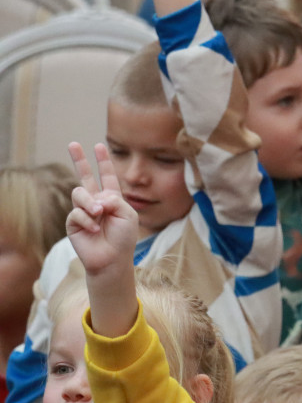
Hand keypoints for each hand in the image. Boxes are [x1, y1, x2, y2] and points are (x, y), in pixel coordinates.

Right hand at [66, 142, 138, 276]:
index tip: (99, 145)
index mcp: (112, 198)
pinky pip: (76, 212)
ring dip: (90, 203)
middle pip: (85, 176)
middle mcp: (96, 201)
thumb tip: (97, 197)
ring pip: (79, 193)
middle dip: (79, 159)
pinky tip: (94, 230)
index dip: (103, 161)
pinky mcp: (73, 222)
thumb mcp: (128, 215)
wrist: (112, 259)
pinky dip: (87, 220)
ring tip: (99, 213)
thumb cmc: (124, 238)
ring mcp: (83, 211)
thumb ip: (115, 200)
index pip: (107, 176)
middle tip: (72, 144)